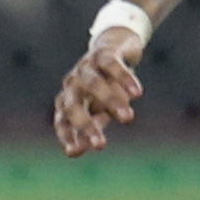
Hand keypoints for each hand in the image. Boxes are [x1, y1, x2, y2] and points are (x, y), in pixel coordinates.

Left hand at [53, 39, 142, 154]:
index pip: (62, 121)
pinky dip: (124, 78)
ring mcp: (86, 67)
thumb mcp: (100, 109)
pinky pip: (111, 65)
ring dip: (110, 102)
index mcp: (68, 100)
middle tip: (101, 145)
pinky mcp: (103, 53)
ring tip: (128, 119)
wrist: (116, 47)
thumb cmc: (104, 85)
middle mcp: (72, 84)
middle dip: (85, 126)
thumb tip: (75, 152)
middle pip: (73, 105)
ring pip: (94, 84)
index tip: (73, 152)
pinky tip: (137, 93)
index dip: (66, 136)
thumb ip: (93, 126)